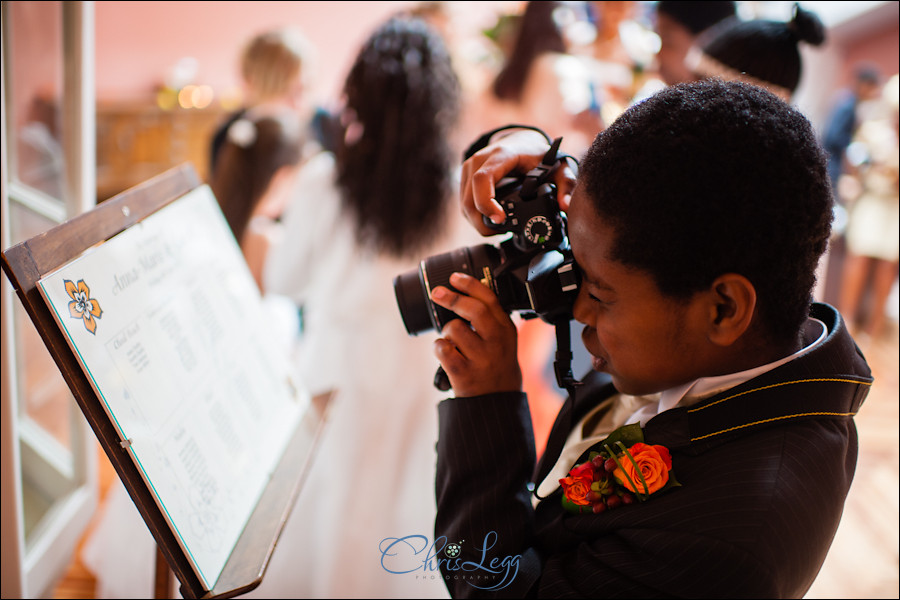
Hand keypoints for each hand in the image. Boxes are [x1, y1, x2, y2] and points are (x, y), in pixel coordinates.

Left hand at [430, 272, 521, 396]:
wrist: (496, 401)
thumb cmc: (496, 366)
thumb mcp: (504, 340)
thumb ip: (490, 320)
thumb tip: (463, 293)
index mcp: (505, 330)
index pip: (490, 300)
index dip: (470, 285)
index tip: (455, 277)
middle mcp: (496, 342)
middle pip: (473, 310)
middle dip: (451, 298)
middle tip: (437, 293)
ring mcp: (481, 358)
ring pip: (454, 328)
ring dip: (446, 331)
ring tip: (451, 341)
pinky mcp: (464, 373)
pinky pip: (442, 349)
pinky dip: (439, 348)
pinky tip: (445, 353)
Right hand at [460, 129, 577, 235]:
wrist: (521, 140)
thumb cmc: (537, 154)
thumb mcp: (557, 166)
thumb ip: (566, 184)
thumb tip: (566, 206)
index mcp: (501, 155)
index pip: (482, 179)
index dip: (486, 202)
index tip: (500, 219)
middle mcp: (480, 160)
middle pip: (469, 198)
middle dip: (482, 221)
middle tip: (501, 231)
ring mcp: (469, 168)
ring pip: (464, 203)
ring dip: (477, 221)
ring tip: (497, 228)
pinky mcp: (466, 177)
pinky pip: (464, 201)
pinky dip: (474, 215)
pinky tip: (489, 221)